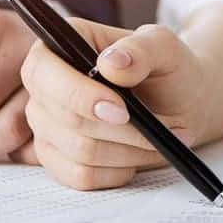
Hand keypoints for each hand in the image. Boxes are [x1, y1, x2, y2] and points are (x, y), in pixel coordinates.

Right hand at [20, 20, 204, 189]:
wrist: (180, 103)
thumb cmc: (167, 70)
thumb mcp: (164, 48)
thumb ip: (141, 49)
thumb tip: (111, 64)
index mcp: (58, 46)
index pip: (43, 73)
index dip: (77, 95)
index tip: (121, 110)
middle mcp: (44, 86)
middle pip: (67, 120)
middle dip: (123, 129)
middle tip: (164, 126)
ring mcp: (46, 125)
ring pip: (80, 152)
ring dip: (130, 151)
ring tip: (162, 139)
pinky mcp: (57, 158)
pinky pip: (81, 176)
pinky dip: (119, 171)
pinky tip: (139, 156)